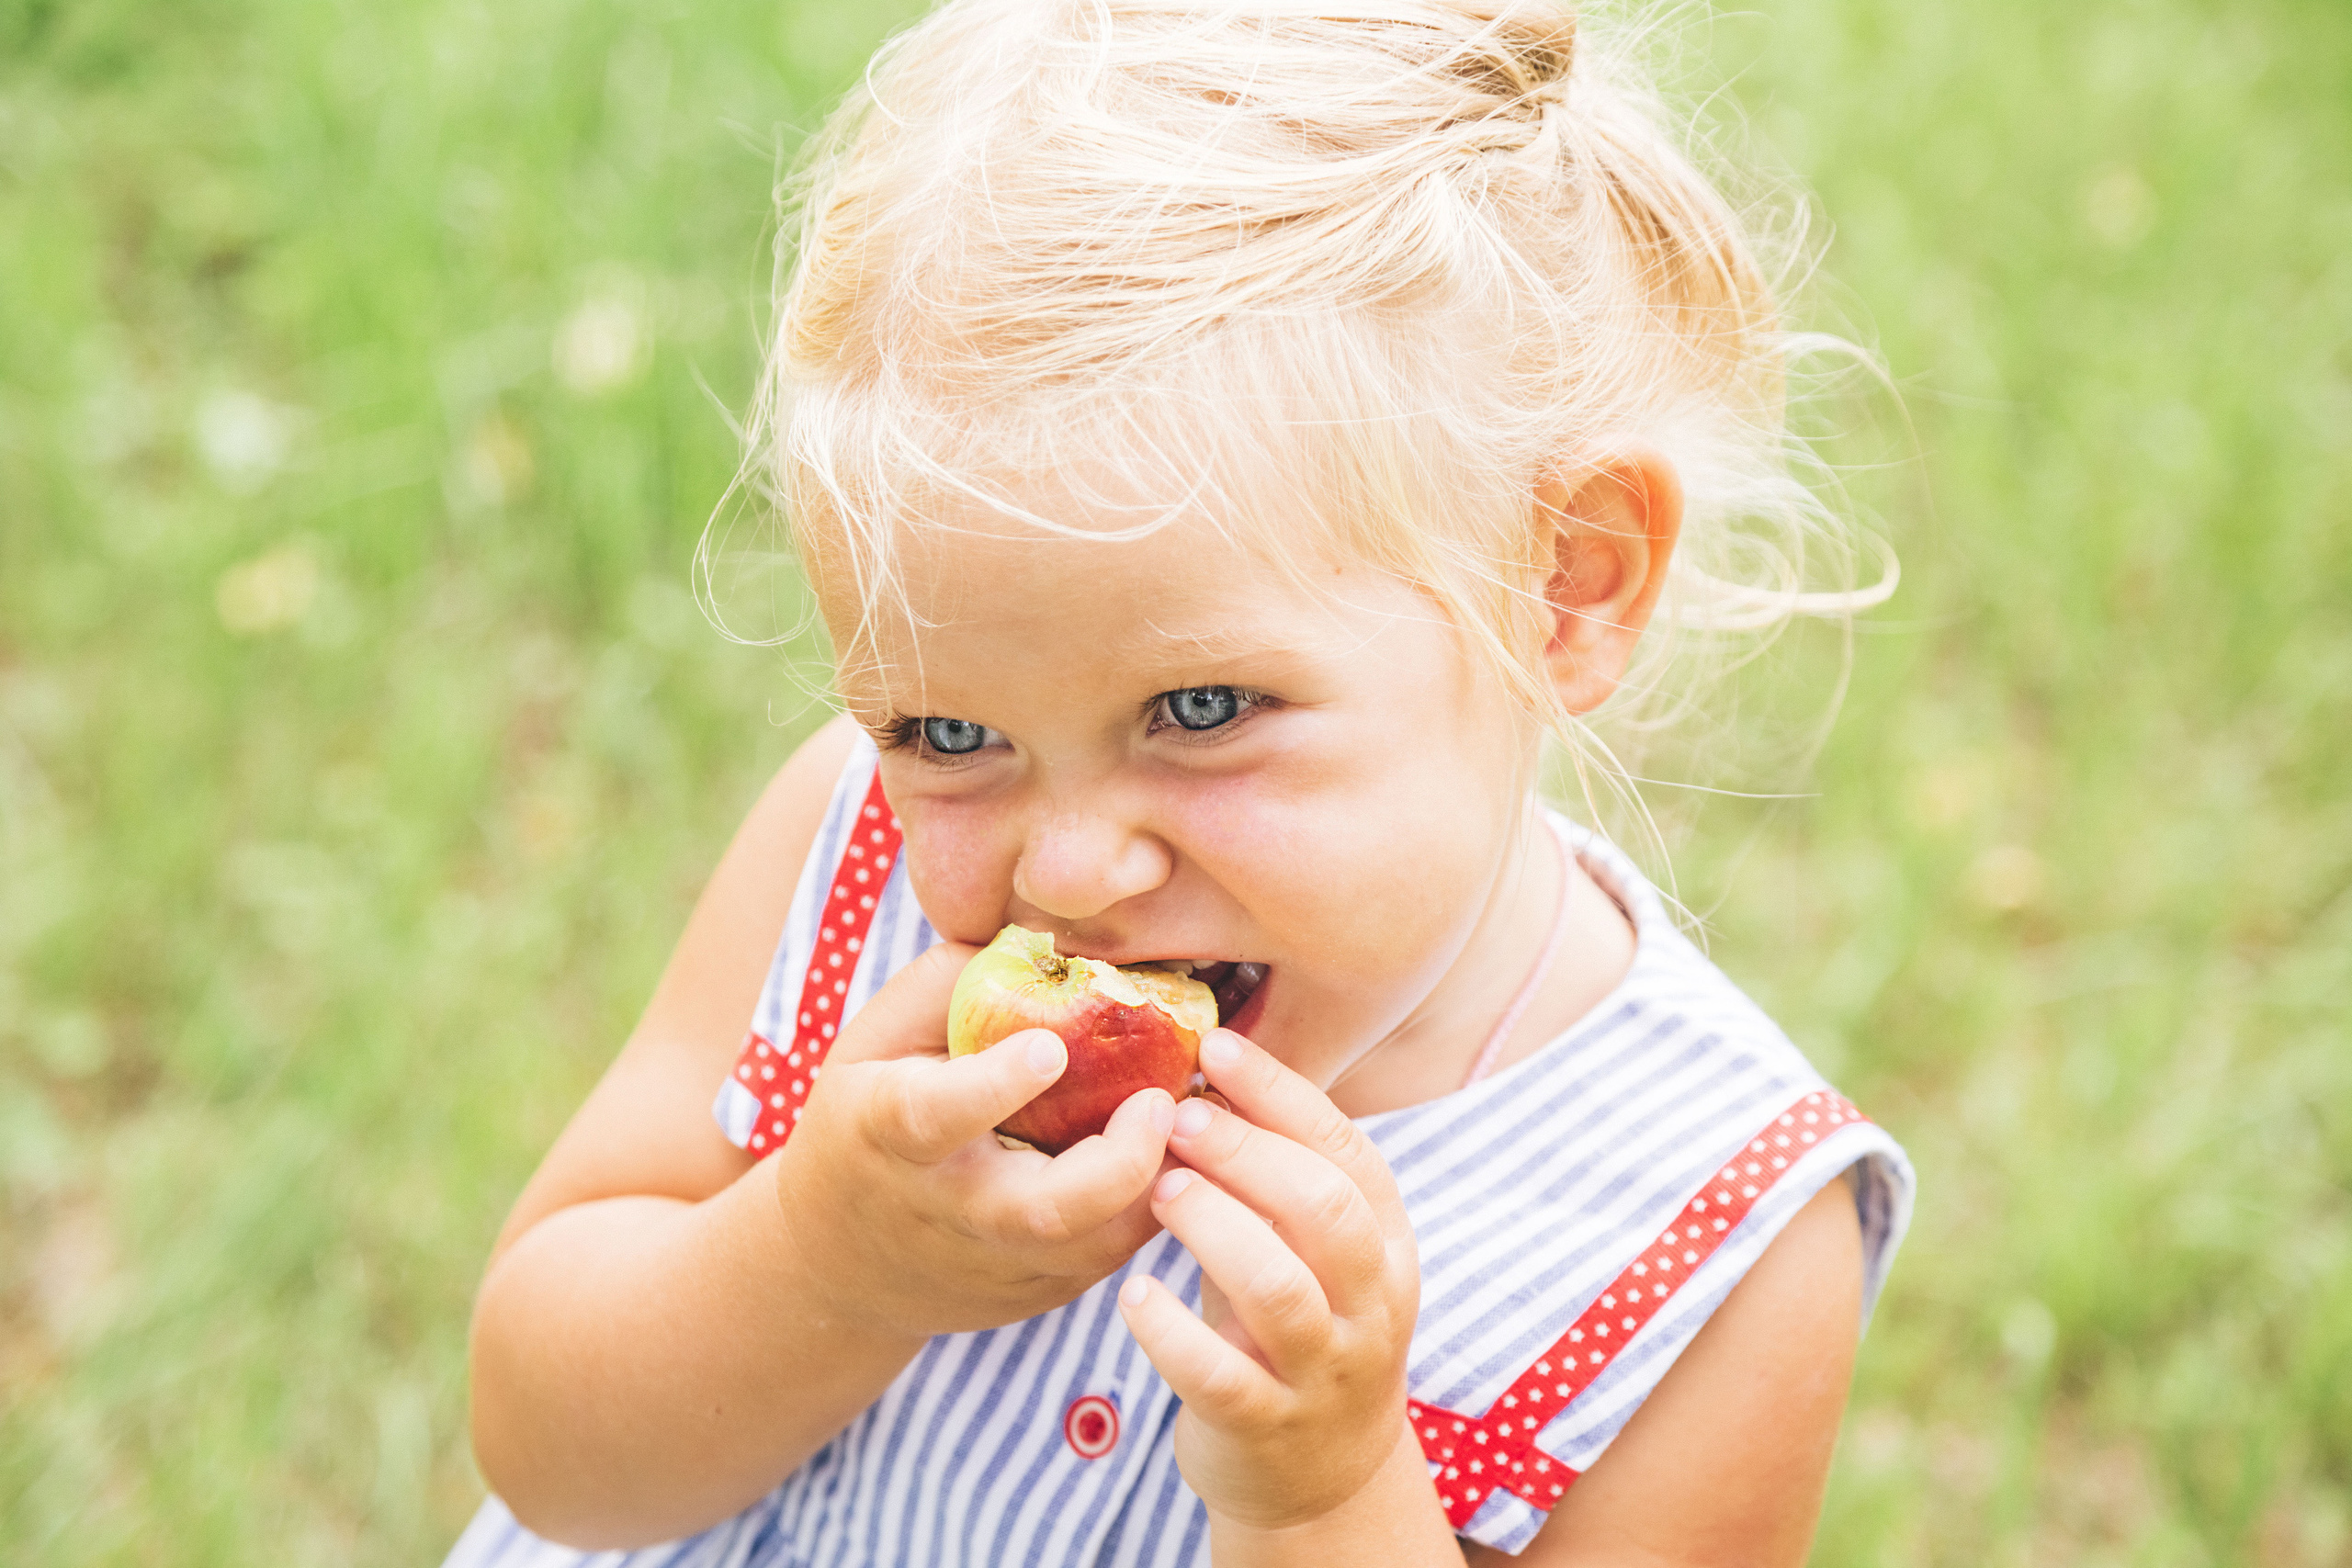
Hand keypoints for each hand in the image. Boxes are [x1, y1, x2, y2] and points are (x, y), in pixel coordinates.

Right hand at [770, 942, 1177, 1338]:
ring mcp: (999, 1262)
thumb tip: (1050, 941)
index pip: (936, 1115)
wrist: (839, 1264)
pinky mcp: (1040, 1290)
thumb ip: (953, 985)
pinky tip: (1184, 1149)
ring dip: (1160, 1183)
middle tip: (1161, 1102)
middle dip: (1116, 1163)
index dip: (993, 1085)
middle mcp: (948, 1208)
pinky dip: (1158, 1203)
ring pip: (1096, 1245)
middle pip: (1040, 1211)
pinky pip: (1114, 1255)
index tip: (1050, 1049)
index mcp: (890, 1132)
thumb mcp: (877, 1040)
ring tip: (1198, 1117)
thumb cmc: (866, 1117)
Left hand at [1116, 1028, 1426, 1533]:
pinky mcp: (1266, 1425)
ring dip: (1214, 1227)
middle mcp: (1369, 1306)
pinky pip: (1219, 1377)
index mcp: (1386, 1245)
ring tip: (1160, 1190)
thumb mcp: (1309, 1251)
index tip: (1219, 1047)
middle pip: (1325, 1211)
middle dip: (1248, 1153)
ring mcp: (1323, 1370)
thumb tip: (1210, 1072)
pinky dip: (1171, 1331)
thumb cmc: (1298, 1328)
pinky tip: (1132, 1297)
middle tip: (1179, 1118)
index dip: (1283, 1094)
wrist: (1322, 1477)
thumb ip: (1276, 1180)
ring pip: (1280, 1290)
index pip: (1347, 1152)